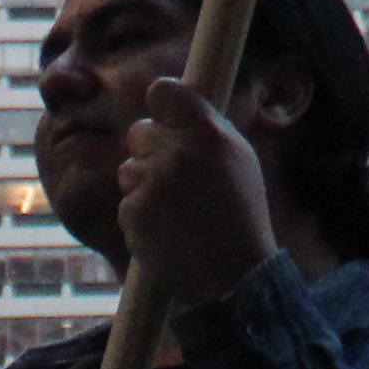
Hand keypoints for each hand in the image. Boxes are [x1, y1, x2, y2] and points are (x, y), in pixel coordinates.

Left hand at [118, 74, 280, 316]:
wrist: (233, 277)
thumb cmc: (241, 216)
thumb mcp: (239, 160)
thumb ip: (206, 127)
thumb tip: (175, 100)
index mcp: (209, 133)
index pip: (162, 91)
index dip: (160, 103)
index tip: (164, 115)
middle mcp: (178, 152)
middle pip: (139, 130)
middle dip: (150, 150)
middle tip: (174, 176)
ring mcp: (153, 182)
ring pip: (129, 168)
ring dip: (144, 185)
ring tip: (175, 211)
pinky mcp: (134, 212)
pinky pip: (127, 202)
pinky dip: (141, 216)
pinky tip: (167, 231)